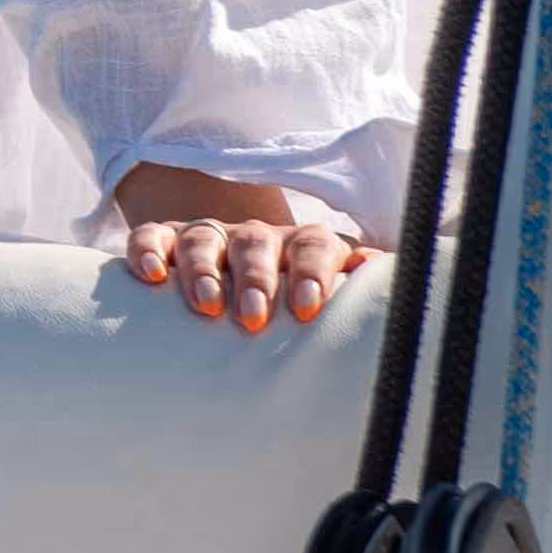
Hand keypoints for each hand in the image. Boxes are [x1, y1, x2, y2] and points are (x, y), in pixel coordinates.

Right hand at [107, 163, 367, 334]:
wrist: (240, 275)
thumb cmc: (294, 305)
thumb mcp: (332, 298)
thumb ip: (363, 293)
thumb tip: (403, 291)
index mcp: (301, 247)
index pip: (312, 245)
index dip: (310, 272)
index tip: (307, 309)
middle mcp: (256, 237)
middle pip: (256, 243)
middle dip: (255, 278)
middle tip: (253, 318)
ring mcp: (211, 237)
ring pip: (203, 238)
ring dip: (204, 269)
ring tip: (206, 306)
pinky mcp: (166, 241)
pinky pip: (151, 235)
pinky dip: (148, 249)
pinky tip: (150, 275)